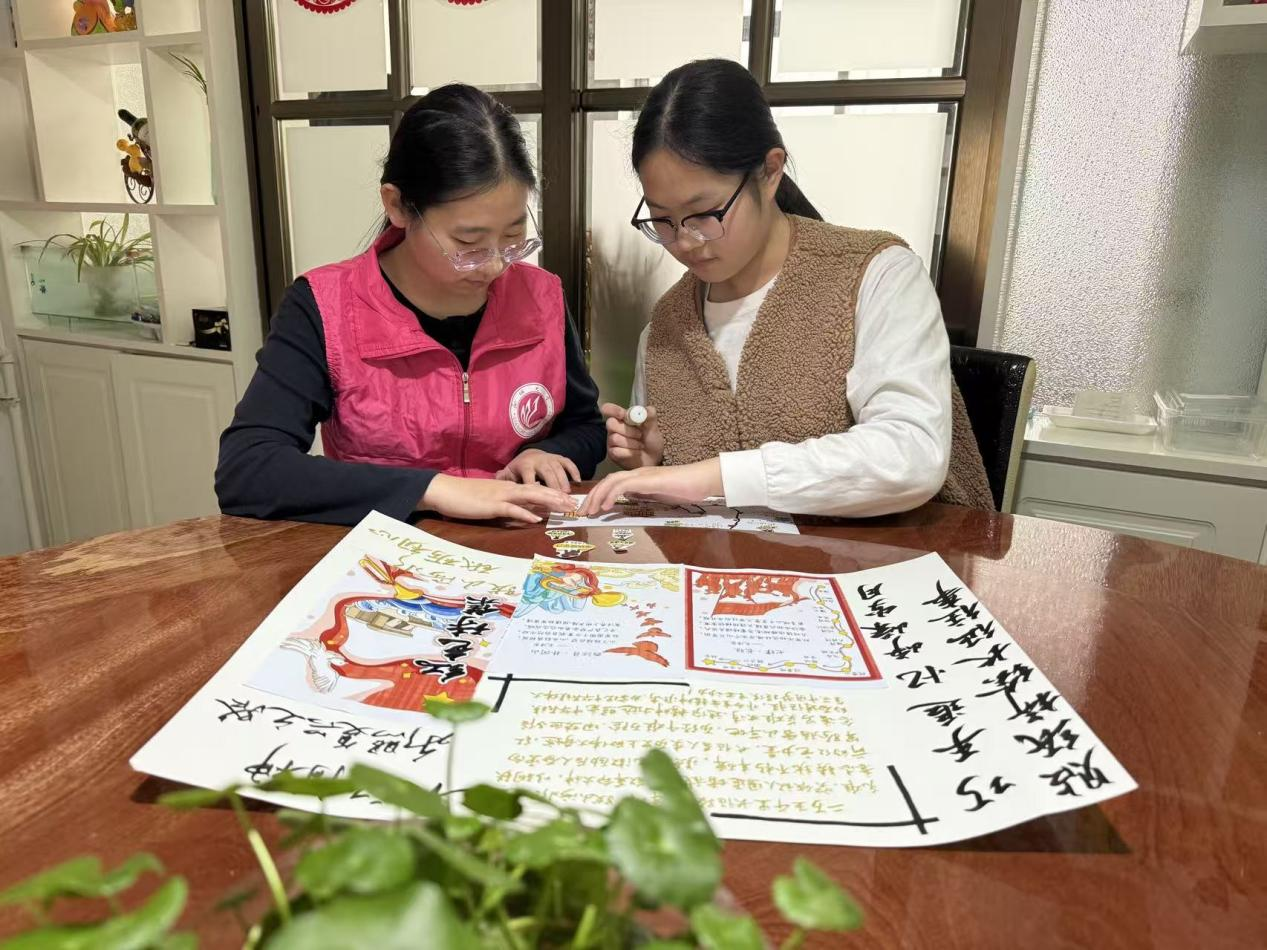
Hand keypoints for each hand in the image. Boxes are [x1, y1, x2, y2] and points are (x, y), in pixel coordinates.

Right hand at [420, 473, 574, 524]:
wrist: (445, 491)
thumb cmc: (467, 497)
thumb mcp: (492, 500)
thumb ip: (510, 505)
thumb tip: (528, 513)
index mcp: (509, 487)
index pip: (536, 489)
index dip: (554, 494)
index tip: (569, 500)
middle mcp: (508, 489)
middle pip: (539, 491)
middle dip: (558, 497)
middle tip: (575, 505)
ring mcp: (500, 496)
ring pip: (530, 497)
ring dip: (549, 502)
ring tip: (564, 508)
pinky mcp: (491, 505)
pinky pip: (511, 509)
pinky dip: (525, 514)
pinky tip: (537, 519)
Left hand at [494, 449, 580, 492]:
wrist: (530, 453)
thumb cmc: (519, 469)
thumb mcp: (509, 473)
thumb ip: (503, 478)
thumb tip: (498, 477)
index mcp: (525, 465)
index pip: (529, 477)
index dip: (534, 487)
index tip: (537, 500)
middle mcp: (539, 460)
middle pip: (547, 474)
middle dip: (554, 486)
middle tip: (560, 500)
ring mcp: (550, 458)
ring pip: (559, 469)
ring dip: (564, 482)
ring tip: (568, 495)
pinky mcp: (559, 458)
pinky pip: (568, 463)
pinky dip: (574, 471)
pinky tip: (578, 481)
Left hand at [577, 458, 722, 516]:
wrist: (702, 480)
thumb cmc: (685, 488)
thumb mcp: (659, 494)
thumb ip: (643, 494)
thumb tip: (628, 498)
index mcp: (639, 477)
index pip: (612, 483)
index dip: (598, 495)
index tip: (589, 510)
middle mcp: (637, 473)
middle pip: (607, 481)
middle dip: (591, 496)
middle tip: (582, 513)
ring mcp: (643, 475)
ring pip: (612, 481)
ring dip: (597, 496)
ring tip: (589, 511)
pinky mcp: (649, 480)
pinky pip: (624, 485)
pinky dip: (612, 494)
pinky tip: (606, 506)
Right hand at [602, 402, 664, 469]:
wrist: (653, 459)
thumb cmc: (651, 442)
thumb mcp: (654, 428)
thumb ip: (650, 417)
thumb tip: (646, 409)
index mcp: (623, 418)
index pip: (610, 409)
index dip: (613, 410)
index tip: (622, 414)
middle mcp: (615, 428)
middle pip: (611, 423)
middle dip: (628, 430)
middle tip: (640, 435)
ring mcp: (612, 441)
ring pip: (615, 438)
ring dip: (632, 443)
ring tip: (640, 446)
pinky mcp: (612, 453)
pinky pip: (616, 451)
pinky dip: (629, 453)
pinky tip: (634, 453)